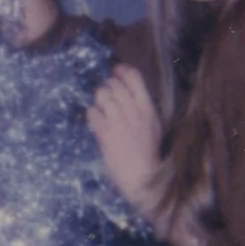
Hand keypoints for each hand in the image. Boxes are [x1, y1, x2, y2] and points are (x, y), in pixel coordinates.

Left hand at [86, 64, 167, 221]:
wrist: (142, 176)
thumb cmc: (147, 152)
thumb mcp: (152, 125)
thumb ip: (141, 107)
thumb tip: (128, 91)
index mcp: (147, 108)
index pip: (134, 78)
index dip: (122, 71)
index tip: (116, 70)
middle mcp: (132, 111)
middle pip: (114, 84)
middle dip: (107, 86)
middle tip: (106, 95)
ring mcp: (117, 122)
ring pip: (101, 95)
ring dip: (98, 99)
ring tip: (101, 108)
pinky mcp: (104, 133)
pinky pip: (92, 113)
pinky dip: (92, 114)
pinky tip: (96, 121)